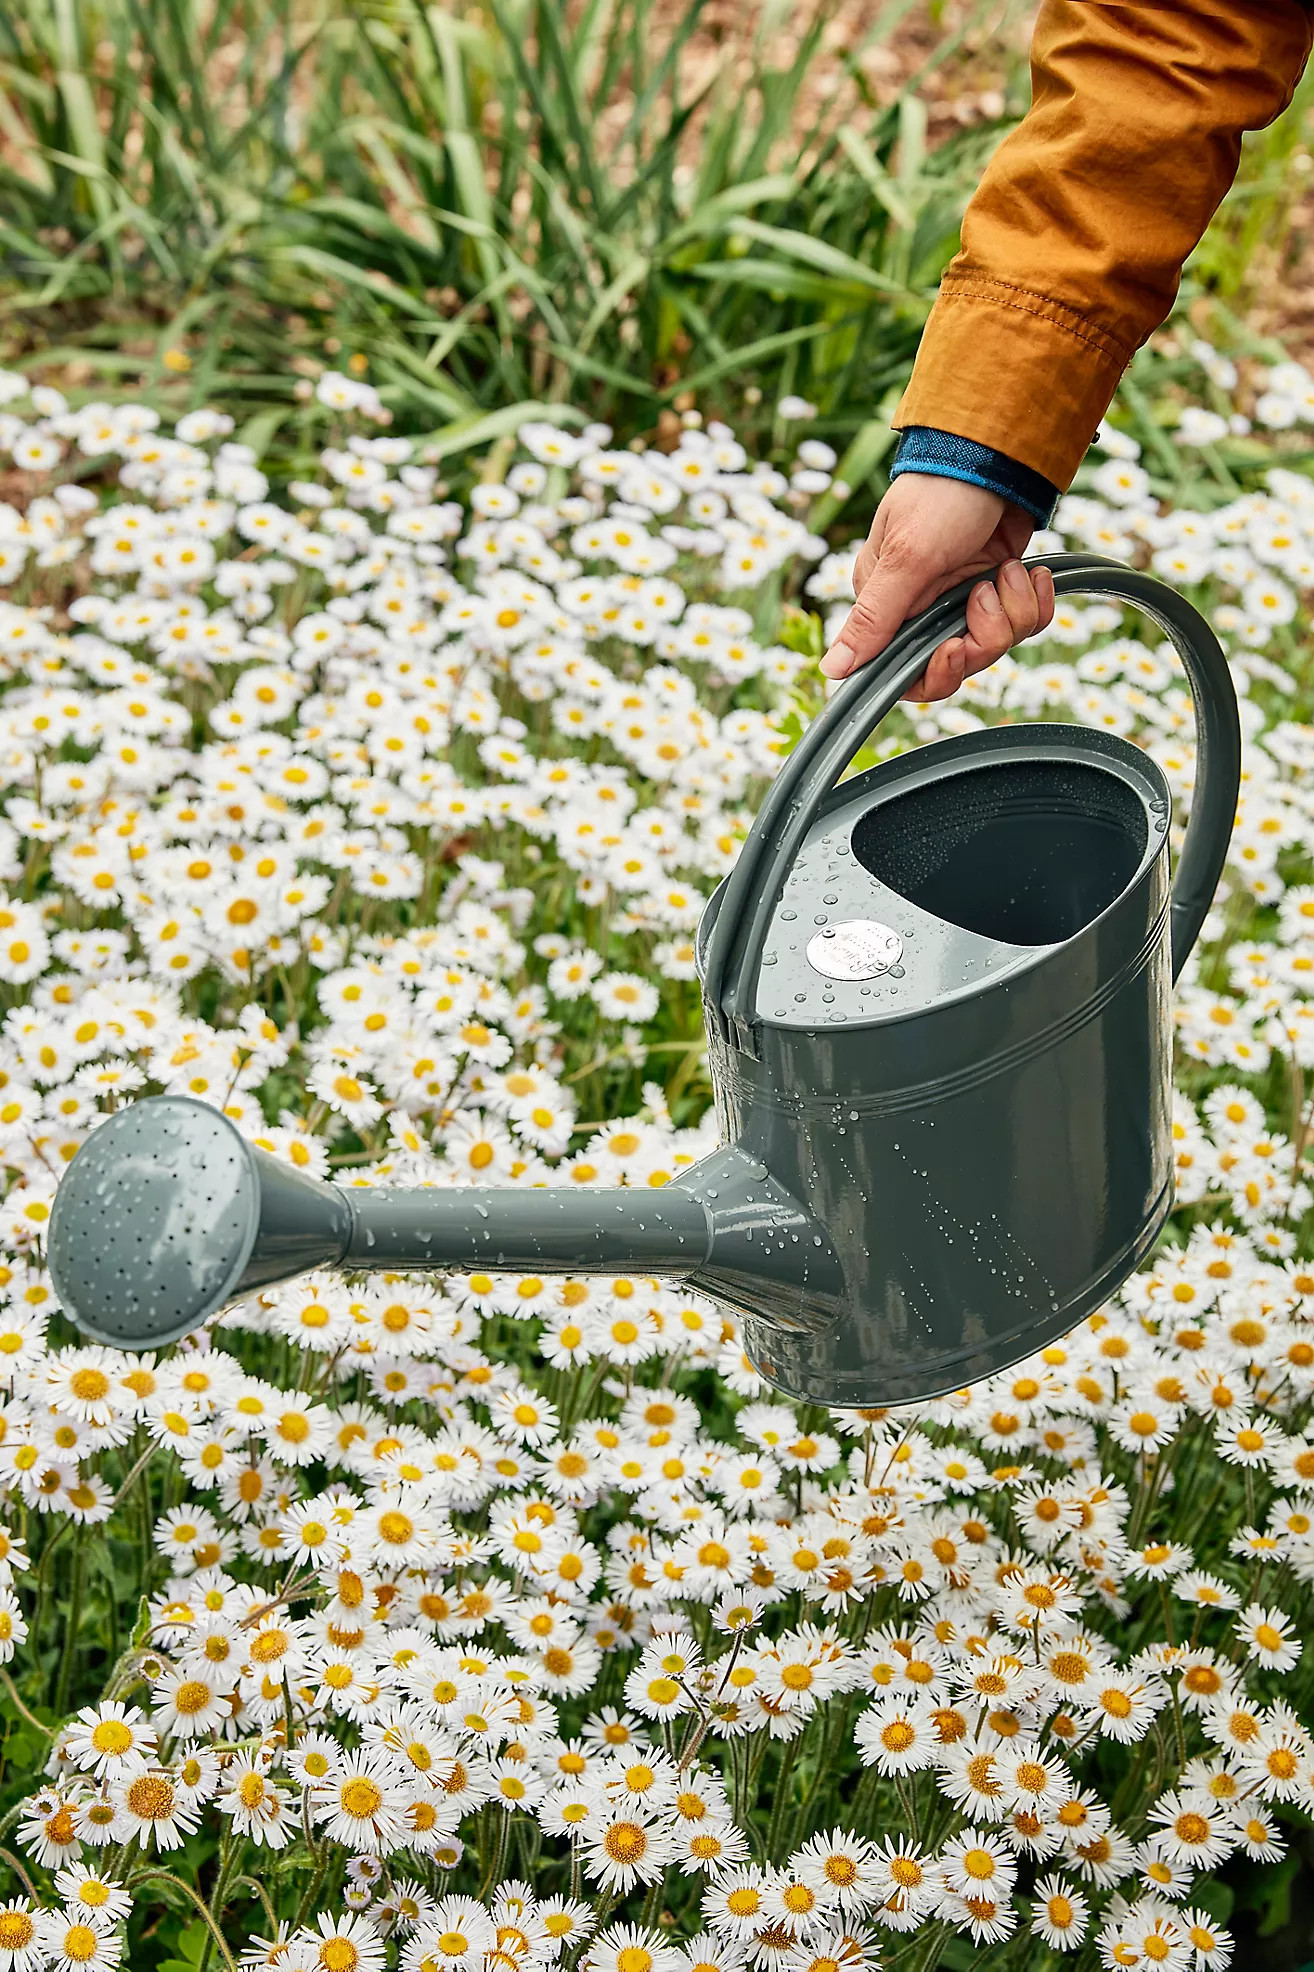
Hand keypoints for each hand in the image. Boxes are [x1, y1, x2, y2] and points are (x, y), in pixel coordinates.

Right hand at [819, 474, 1055, 700]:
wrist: (997, 453)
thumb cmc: (941, 495)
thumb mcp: (906, 559)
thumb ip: (873, 619)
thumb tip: (830, 669)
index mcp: (889, 605)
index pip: (905, 672)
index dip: (935, 672)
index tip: (955, 649)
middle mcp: (925, 607)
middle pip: (958, 663)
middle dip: (983, 638)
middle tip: (986, 597)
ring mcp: (965, 598)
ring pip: (997, 643)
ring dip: (1012, 609)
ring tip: (1007, 569)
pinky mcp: (999, 587)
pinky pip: (1024, 621)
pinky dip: (1035, 601)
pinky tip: (1029, 572)